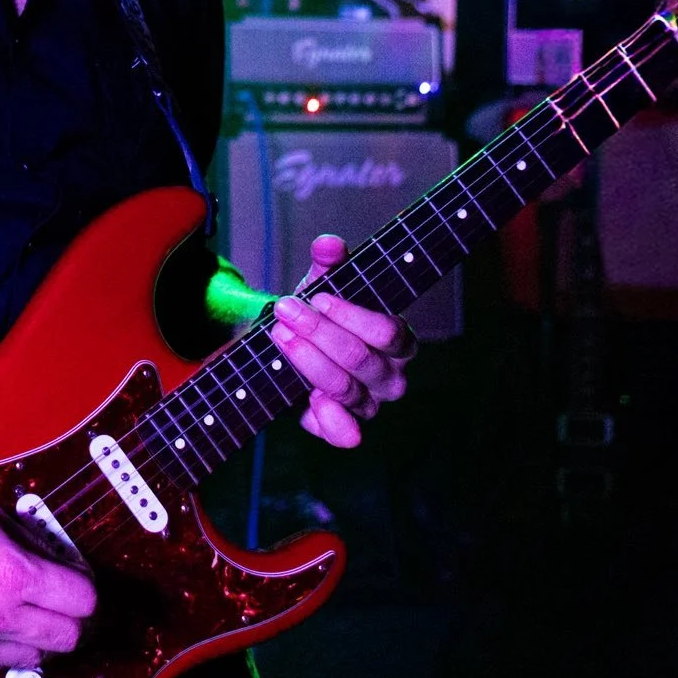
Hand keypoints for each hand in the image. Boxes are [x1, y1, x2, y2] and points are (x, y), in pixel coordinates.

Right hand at [0, 490, 95, 669]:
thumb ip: (34, 544)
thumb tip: (61, 563)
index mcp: (14, 575)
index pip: (82, 601)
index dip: (86, 590)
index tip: (80, 584)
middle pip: (67, 637)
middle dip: (74, 620)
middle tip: (67, 605)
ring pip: (36, 658)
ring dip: (42, 639)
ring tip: (33, 617)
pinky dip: (8, 648)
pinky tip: (1, 625)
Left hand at [271, 234, 418, 447]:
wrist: (293, 343)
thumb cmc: (319, 313)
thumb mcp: (320, 284)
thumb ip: (328, 263)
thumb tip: (329, 244)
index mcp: (398, 340)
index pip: (389, 332)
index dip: (352, 316)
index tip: (318, 296)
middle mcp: (390, 375)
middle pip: (361, 359)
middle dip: (318, 333)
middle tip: (284, 310)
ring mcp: (369, 403)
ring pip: (345, 389)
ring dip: (308, 361)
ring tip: (280, 335)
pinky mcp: (343, 425)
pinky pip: (344, 434)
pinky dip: (329, 422)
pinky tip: (310, 401)